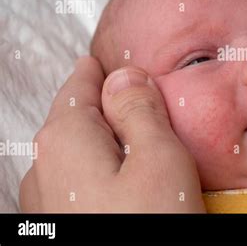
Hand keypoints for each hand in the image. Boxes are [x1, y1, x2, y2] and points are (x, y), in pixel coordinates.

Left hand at [20, 57, 204, 211]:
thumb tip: (126, 77)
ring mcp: (48, 200)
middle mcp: (43, 168)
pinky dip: (107, 171)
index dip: (106, 72)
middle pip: (80, 118)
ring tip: (143, 144)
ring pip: (83, 151)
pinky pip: (84, 180)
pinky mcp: (62, 221)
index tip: (119, 61)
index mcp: (64, 139)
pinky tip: (130, 182)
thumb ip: (141, 110)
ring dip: (111, 142)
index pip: (82, 83)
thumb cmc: (147, 227)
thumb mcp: (159, 159)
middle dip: (111, 107)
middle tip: (143, 100)